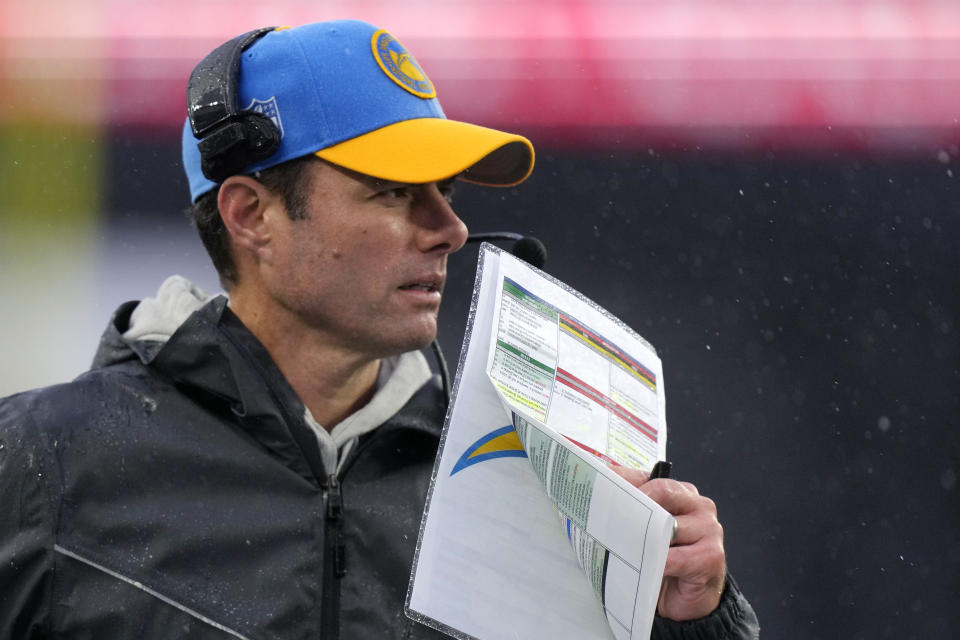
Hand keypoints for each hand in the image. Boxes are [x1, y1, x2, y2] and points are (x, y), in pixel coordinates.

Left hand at [610, 467, 725, 620]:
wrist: (687, 600)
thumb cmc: (664, 561)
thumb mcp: (644, 532)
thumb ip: (629, 511)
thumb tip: (598, 496)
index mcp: (680, 492)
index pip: (646, 478)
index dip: (620, 484)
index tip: (598, 493)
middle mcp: (698, 504)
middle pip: (660, 491)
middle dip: (631, 505)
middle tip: (607, 518)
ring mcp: (709, 528)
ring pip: (668, 524)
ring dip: (642, 538)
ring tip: (621, 545)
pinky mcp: (712, 555)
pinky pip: (677, 557)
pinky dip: (658, 563)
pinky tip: (644, 569)